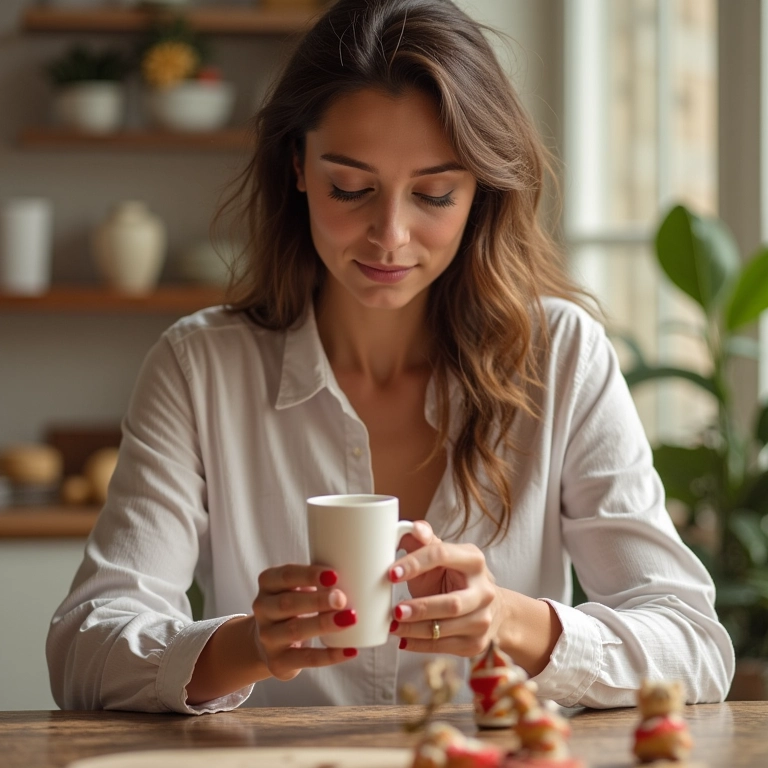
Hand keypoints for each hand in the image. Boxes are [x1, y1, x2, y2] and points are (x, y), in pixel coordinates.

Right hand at [251, 564, 358, 680]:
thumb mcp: (298, 587)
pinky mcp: (278, 662)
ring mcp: (268, 637)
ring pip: (295, 630)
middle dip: (317, 600)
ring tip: (350, 619)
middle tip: (342, 598)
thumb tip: (361, 573)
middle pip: (288, 603)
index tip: (334, 575)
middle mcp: (263, 609)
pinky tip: (350, 650)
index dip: (309, 575)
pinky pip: (305, 659)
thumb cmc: (295, 605)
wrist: (269, 642)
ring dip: (324, 624)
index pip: (285, 576)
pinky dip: (329, 655)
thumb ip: (320, 580)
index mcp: (268, 584)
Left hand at [388, 521, 503, 656]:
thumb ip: (424, 541)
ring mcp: (482, 619)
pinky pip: (444, 647)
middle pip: (452, 603)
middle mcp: (483, 590)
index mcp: (473, 559)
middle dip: (420, 608)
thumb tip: (412, 527)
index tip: (391, 574)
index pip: (441, 555)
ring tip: (393, 626)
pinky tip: (403, 640)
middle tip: (394, 611)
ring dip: (415, 629)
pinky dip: (419, 645)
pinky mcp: (476, 643)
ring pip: (447, 628)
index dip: (414, 563)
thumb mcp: (442, 557)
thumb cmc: (454, 577)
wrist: (490, 609)